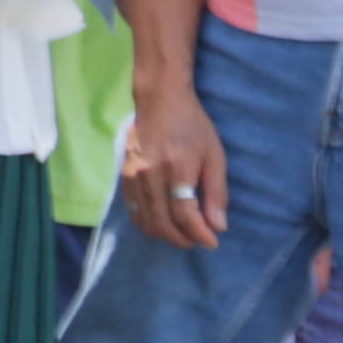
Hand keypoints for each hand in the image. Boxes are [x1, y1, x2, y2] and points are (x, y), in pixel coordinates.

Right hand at [124, 74, 228, 248]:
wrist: (159, 100)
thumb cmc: (192, 125)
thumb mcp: (214, 154)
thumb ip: (216, 192)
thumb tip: (218, 227)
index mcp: (177, 167)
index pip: (185, 214)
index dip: (200, 234)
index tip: (213, 242)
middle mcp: (150, 174)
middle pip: (163, 223)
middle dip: (183, 239)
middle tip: (199, 240)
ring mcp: (133, 177)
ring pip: (147, 222)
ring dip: (166, 236)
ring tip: (184, 235)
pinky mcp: (123, 177)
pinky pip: (134, 212)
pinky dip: (150, 225)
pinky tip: (164, 224)